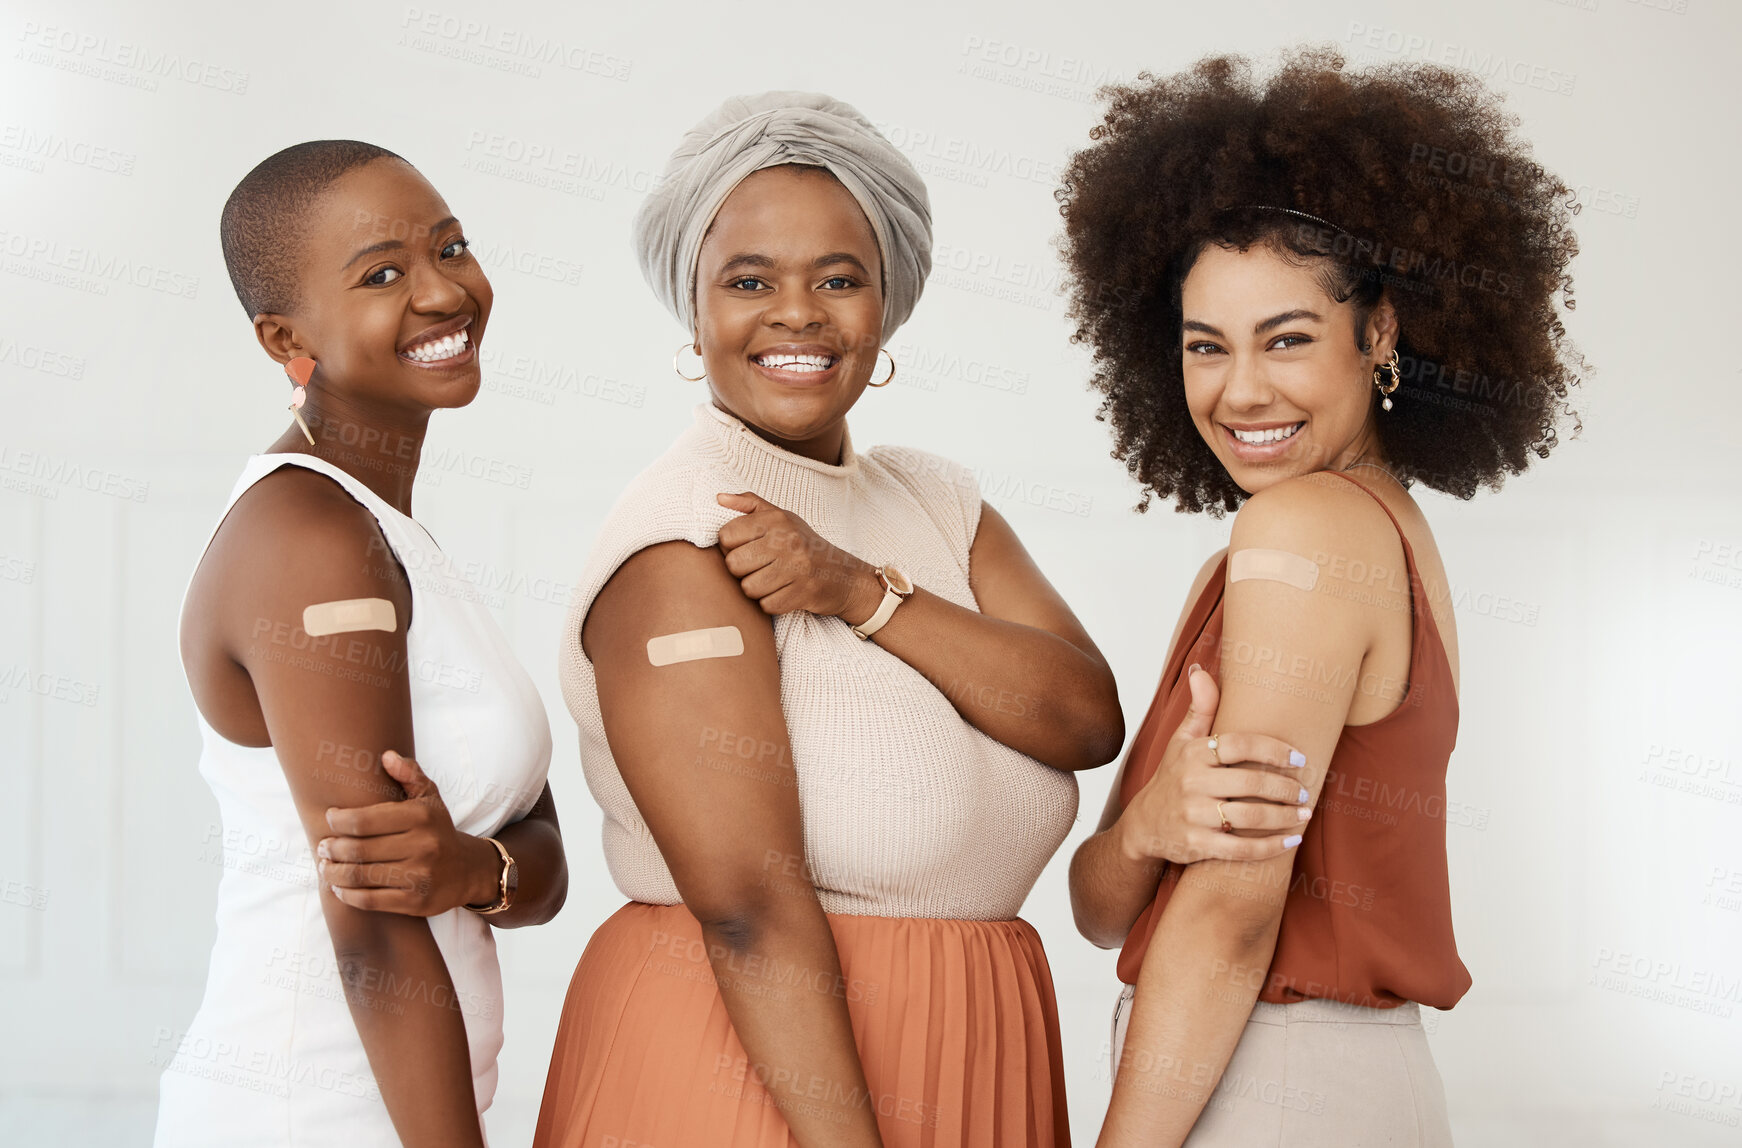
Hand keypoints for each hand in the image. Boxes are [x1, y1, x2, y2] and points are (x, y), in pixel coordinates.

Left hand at [317, 750, 500, 914]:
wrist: (467, 870)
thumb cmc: (437, 830)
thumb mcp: (430, 798)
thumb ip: (409, 774)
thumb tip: (386, 756)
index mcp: (421, 817)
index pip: (363, 820)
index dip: (338, 821)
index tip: (330, 819)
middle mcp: (423, 846)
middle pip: (357, 850)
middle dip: (332, 849)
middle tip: (323, 847)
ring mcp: (419, 876)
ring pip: (360, 876)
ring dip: (333, 873)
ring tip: (325, 866)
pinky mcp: (416, 901)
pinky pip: (370, 900)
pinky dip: (347, 894)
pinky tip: (339, 887)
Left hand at [715, 491, 880, 618]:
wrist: (843, 575)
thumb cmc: (804, 545)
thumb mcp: (781, 518)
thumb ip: (749, 505)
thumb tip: (718, 498)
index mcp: (776, 519)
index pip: (726, 535)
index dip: (731, 547)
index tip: (747, 548)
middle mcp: (787, 540)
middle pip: (734, 564)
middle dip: (742, 571)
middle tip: (759, 567)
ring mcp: (797, 567)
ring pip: (748, 588)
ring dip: (756, 589)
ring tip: (772, 580)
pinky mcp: (803, 593)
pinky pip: (766, 605)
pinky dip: (772, 603)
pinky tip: (784, 592)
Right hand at [1116, 665, 1311, 864]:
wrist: (1143, 825)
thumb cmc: (1172, 777)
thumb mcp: (1181, 742)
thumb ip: (1199, 709)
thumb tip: (1199, 670)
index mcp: (1192, 754)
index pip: (1239, 745)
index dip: (1273, 750)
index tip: (1299, 758)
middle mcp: (1190, 783)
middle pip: (1250, 783)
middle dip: (1285, 789)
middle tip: (1304, 792)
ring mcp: (1192, 816)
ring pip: (1250, 818)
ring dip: (1284, 817)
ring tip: (1304, 814)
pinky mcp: (1196, 845)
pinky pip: (1241, 850)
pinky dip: (1271, 847)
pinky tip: (1292, 840)